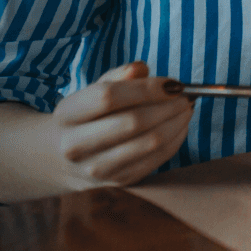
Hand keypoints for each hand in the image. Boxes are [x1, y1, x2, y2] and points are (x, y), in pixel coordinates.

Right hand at [46, 61, 195, 189]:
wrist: (64, 160)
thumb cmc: (85, 116)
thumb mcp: (91, 91)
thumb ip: (116, 77)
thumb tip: (141, 69)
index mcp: (67, 114)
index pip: (109, 97)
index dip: (146, 89)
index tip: (172, 83)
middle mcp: (76, 145)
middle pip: (133, 122)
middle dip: (168, 106)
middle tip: (186, 96)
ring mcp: (97, 168)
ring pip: (150, 143)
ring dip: (176, 123)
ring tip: (186, 109)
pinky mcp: (118, 182)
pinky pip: (157, 160)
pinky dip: (175, 140)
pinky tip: (180, 126)